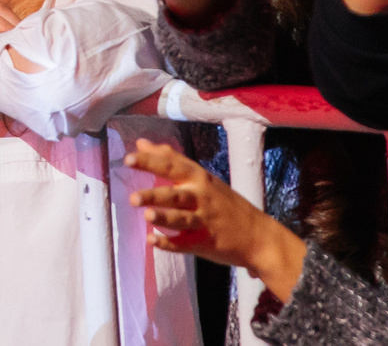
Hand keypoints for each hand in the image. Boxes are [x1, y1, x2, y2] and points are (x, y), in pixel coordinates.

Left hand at [125, 139, 308, 300]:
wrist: (258, 236)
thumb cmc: (225, 203)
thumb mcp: (203, 177)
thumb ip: (171, 160)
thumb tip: (141, 143)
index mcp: (200, 179)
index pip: (172, 166)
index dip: (150, 161)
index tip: (128, 159)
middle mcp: (202, 198)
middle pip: (176, 195)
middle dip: (155, 196)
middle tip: (133, 197)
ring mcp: (205, 221)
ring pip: (181, 219)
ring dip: (164, 218)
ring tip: (147, 216)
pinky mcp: (207, 243)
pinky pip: (185, 244)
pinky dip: (169, 244)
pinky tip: (152, 241)